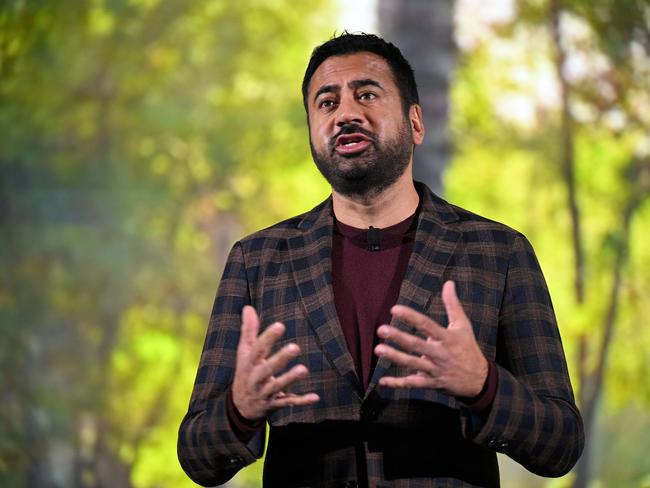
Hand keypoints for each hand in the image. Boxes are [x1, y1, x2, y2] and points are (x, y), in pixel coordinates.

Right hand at [231, 306, 319, 420]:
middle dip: (280, 359)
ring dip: (290, 378)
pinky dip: (302, 401)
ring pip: (278, 386)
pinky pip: (288, 402)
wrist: (239, 406)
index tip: (280, 325)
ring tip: (304, 369)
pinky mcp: (274, 404)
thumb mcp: (244, 352)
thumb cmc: (246, 371)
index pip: (257, 349)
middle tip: (295, 347)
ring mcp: (265, 392)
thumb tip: (248, 307)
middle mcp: (255, 378)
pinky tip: (315, 397)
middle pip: (267, 368)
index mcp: (249, 363)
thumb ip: (248, 330)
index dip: (267, 338)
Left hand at [374, 281, 487, 397]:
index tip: (394, 309)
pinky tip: (382, 381)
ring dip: (395, 357)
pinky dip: (397, 383)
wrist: (480, 380)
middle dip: (398, 337)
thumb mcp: (463, 325)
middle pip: (416, 345)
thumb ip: (453, 304)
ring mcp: (435, 370)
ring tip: (378, 349)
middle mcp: (440, 354)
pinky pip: (412, 383)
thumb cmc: (468, 348)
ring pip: (412, 364)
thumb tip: (448, 282)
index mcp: (447, 338)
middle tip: (381, 329)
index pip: (426, 325)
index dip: (410, 317)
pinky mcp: (431, 383)